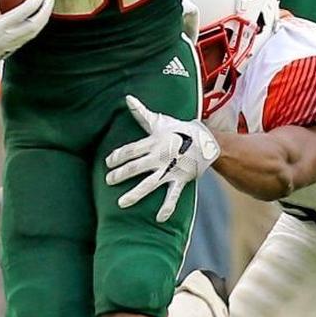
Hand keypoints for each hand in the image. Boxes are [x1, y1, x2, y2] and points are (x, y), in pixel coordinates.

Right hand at [0, 0, 53, 71]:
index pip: (22, 15)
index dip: (34, 4)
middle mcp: (8, 38)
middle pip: (34, 26)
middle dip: (45, 13)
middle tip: (50, 0)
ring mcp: (11, 46)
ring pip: (33, 34)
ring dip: (43, 21)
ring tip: (46, 8)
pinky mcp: (11, 50)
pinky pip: (28, 38)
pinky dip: (35, 28)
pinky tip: (36, 20)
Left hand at [104, 95, 219, 222]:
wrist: (207, 140)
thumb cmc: (179, 130)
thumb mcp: (160, 121)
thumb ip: (141, 113)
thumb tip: (127, 97)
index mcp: (153, 142)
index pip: (130, 149)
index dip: (117, 156)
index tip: (108, 162)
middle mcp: (159, 156)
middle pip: (135, 166)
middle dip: (121, 174)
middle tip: (108, 180)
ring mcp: (170, 169)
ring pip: (150, 183)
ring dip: (135, 194)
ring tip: (121, 203)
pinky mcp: (181, 179)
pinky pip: (173, 195)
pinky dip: (167, 207)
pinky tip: (159, 218)